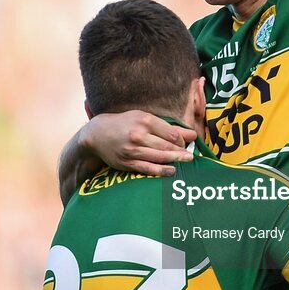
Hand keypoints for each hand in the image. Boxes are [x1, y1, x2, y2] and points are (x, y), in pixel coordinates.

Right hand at [59, 110, 197, 204]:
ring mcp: (132, 150)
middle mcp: (138, 135)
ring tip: (186, 162)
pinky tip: (171, 171)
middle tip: (191, 156)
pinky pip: (147, 168)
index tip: (186, 143)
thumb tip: (191, 134)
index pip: (170, 133)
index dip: (181, 140)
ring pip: (159, 157)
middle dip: (181, 152)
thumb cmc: (124, 123)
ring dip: (175, 161)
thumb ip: (166, 126)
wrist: (97, 134)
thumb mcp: (143, 118)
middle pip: (166, 146)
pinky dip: (161, 171)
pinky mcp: (127, 162)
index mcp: (144, 120)